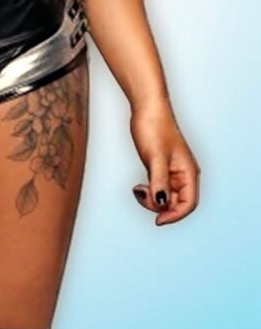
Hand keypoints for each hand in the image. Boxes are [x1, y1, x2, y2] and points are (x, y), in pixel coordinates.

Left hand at [129, 99, 200, 225]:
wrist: (146, 107)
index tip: (158, 220)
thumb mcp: (155, 157)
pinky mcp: (161, 167)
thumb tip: (161, 204)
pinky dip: (149, 191)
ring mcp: (172, 171)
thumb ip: (159, 182)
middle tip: (142, 194)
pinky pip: (158, 188)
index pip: (188, 204)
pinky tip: (139, 187)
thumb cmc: (154, 127)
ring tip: (139, 189)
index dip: (174, 215)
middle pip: (176, 203)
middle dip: (159, 205)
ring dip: (152, 198)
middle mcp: (183, 173)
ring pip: (165, 196)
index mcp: (188, 172)